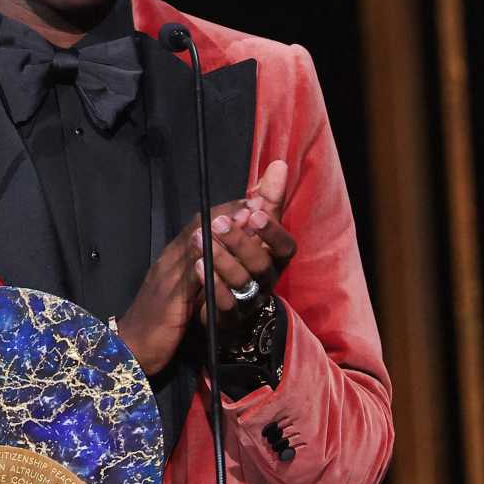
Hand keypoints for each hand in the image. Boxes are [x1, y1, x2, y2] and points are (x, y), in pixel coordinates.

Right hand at [114, 161, 296, 375]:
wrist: (129, 345)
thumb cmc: (158, 318)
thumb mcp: (183, 289)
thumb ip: (201, 268)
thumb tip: (225, 253)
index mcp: (175, 256)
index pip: (200, 224)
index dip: (226, 210)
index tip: (253, 201)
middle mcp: (171, 260)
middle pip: (200, 229)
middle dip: (229, 214)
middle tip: (255, 204)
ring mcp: (169, 278)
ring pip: (196, 248)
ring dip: (223, 232)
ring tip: (246, 221)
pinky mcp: (170, 300)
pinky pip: (190, 279)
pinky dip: (207, 266)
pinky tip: (226, 259)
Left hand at [192, 160, 296, 326]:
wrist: (212, 301)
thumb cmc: (237, 255)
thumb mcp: (250, 226)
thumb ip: (265, 199)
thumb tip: (278, 165)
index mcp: (274, 258)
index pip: (286, 247)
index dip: (273, 231)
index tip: (256, 212)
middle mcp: (266, 281)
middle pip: (262, 264)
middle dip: (241, 241)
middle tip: (218, 222)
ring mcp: (249, 301)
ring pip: (243, 282)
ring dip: (222, 258)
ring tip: (200, 239)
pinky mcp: (229, 318)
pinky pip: (226, 305)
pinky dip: (212, 283)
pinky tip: (197, 265)